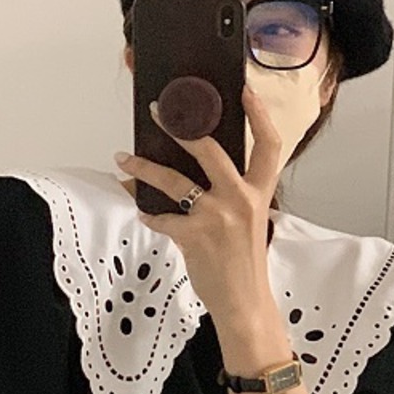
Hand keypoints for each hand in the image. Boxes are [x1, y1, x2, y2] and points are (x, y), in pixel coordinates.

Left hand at [114, 81, 281, 323]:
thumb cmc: (244, 263)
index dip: (260, 115)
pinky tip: (143, 210)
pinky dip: (149, 214)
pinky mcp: (194, 236)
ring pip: (173, 180)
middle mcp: (240, 199)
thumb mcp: (250, 222)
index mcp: (260, 193)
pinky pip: (162, 217)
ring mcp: (217, 217)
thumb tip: (194, 175)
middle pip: (209, 149)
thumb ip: (232, 196)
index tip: (245, 91)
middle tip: (158, 112)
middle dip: (179, 127)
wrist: (243, 303)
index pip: (269, 146)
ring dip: (143, 168)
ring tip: (124, 161)